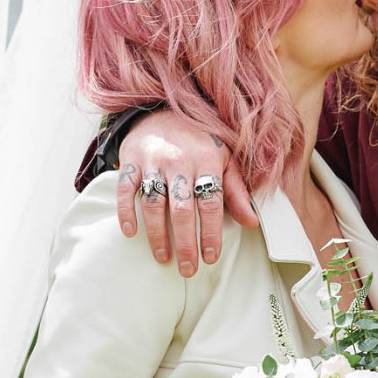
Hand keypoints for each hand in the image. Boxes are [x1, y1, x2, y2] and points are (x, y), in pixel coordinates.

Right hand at [113, 110, 255, 275]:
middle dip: (186, 243)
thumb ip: (236, 191)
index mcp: (207, 160)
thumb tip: (252, 223)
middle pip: (183, 209)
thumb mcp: (225, 159)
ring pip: (154, 203)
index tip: (211, 257)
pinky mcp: (130, 159)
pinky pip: (125, 189)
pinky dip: (126, 212)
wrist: (163, 108)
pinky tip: (131, 233)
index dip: (211, 233)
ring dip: (157, 235)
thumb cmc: (200, 140)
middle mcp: (179, 161)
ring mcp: (152, 160)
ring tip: (163, 258)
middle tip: (188, 269)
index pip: (211, 203)